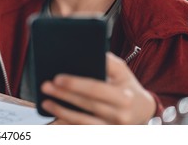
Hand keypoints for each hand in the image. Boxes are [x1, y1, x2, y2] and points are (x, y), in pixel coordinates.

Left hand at [40, 52, 155, 123]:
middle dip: (64, 95)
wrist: (142, 110)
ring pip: (82, 122)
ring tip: (46, 102)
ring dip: (61, 112)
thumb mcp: (122, 71)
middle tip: (45, 86)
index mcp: (124, 96)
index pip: (96, 89)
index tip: (57, 78)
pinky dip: (66, 125)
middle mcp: (120, 115)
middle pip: (87, 104)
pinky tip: (53, 120)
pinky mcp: (104, 134)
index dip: (76, 84)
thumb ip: (106, 61)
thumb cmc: (126, 85)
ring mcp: (111, 128)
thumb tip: (82, 53)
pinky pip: (82, 130)